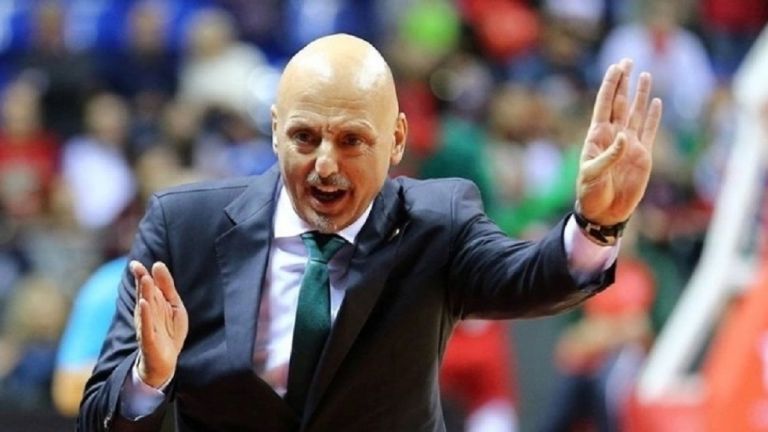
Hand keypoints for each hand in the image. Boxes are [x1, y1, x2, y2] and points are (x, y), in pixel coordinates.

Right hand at [131, 260, 187, 388]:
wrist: (166, 361)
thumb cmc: (169, 331)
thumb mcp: (174, 305)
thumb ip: (167, 286)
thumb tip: (158, 264)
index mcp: (153, 303)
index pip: (147, 286)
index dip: (141, 274)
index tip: (135, 263)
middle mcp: (147, 313)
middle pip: (145, 294)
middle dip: (141, 280)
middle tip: (136, 266)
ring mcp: (147, 326)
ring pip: (145, 307)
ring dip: (145, 293)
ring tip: (145, 280)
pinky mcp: (149, 339)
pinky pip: (146, 325)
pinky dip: (145, 315)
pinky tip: (143, 304)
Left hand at [577, 59, 662, 224]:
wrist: (604, 212)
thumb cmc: (591, 194)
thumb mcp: (592, 174)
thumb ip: (608, 156)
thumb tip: (625, 137)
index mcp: (596, 137)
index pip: (604, 105)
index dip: (609, 86)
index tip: (615, 67)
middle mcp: (613, 137)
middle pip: (619, 103)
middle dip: (623, 82)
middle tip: (627, 60)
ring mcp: (629, 145)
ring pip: (635, 113)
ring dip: (639, 94)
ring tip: (644, 74)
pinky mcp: (642, 156)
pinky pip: (649, 131)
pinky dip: (653, 117)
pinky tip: (656, 102)